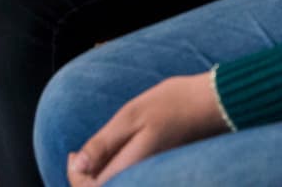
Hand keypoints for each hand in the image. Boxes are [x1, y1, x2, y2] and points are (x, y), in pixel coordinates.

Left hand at [67, 73, 225, 185]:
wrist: (209, 103)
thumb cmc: (171, 105)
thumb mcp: (130, 117)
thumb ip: (103, 143)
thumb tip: (76, 165)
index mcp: (133, 168)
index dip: (75, 175)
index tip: (73, 154)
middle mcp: (144, 179)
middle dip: (84, 179)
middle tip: (77, 154)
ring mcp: (152, 177)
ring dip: (98, 177)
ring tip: (93, 154)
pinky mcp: (157, 173)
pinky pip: (128, 181)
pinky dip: (113, 173)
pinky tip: (113, 155)